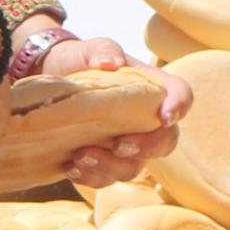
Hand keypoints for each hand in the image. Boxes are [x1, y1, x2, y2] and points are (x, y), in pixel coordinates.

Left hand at [40, 33, 188, 180]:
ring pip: (134, 167)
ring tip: (79, 155)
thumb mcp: (88, 50)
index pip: (180, 94)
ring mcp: (127, 145)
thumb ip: (102, 50)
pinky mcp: (105, 163)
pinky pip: (106, 178)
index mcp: (150, 89)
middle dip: (146, 148)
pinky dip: (90, 177)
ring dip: (110, 167)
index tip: (165, 117)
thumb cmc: (79, 63)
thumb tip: (111, 63)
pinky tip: (70, 167)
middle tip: (119, 145)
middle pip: (166, 141)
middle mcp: (145, 121)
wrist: (50, 85)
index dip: (180, 106)